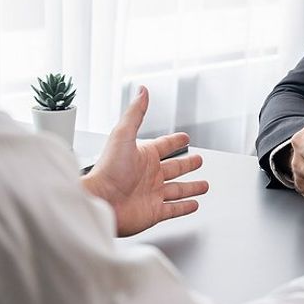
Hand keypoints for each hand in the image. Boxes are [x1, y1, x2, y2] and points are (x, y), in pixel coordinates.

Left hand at [82, 86, 209, 236]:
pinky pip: (174, 209)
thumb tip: (142, 91)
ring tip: (204, 186)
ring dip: (191, 187)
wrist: (99, 201)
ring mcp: (152, 194)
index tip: (184, 138)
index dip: (175, 141)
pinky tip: (193, 204)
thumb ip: (135, 113)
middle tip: (199, 160)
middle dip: (188, 164)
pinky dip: (185, 207)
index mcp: (144, 156)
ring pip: (178, 189)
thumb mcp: (123, 135)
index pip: (164, 146)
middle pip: (175, 168)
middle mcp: (149, 175)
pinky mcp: (154, 212)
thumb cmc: (107, 170)